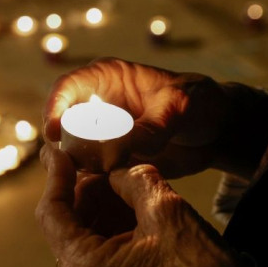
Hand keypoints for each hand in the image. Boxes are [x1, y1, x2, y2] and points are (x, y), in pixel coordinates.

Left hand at [37, 145, 241, 266]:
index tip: (58, 154)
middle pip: (66, 228)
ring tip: (125, 187)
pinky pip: (102, 260)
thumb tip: (117, 170)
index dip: (54, 178)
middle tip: (104, 167)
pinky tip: (135, 212)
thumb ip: (132, 179)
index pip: (50, 214)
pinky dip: (111, 232)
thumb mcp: (167, 210)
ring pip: (84, 242)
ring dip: (99, 211)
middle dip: (83, 194)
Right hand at [43, 58, 229, 177]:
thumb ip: (150, 126)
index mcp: (106, 78)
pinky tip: (102, 188)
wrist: (214, 130)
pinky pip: (89, 169)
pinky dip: (91, 179)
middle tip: (66, 163)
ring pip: (70, 148)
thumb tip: (117, 149)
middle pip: (61, 122)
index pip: (67, 87)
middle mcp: (95, 105)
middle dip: (60, 143)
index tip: (53, 131)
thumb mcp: (178, 108)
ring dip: (73, 164)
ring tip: (86, 178)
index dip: (53, 107)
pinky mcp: (108, 156)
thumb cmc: (197, 103)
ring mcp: (99, 132)